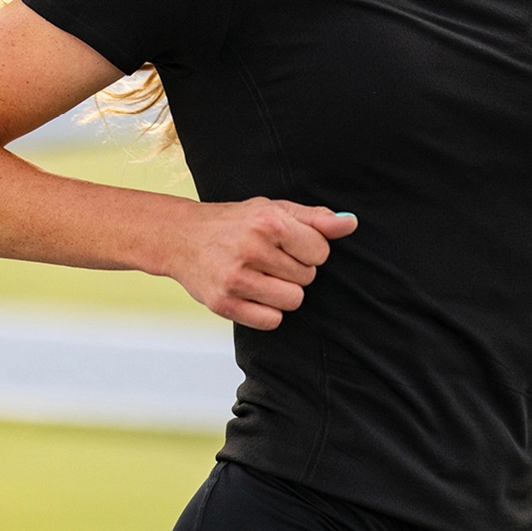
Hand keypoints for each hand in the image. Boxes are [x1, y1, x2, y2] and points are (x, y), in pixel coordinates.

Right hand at [165, 197, 357, 330]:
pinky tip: (253, 294)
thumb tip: (350, 223)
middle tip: (270, 259)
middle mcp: (251, 249)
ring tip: (264, 276)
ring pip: (293, 301)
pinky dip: (268, 311)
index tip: (290, 245)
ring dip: (284, 292)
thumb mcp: (274, 209)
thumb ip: (315, 218)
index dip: (310, 250)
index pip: (320, 251)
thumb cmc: (235, 222)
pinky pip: (271, 321)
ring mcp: (235, 279)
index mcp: (268, 222)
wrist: (181, 237)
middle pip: (308, 277)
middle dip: (296, 270)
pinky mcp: (223, 304)